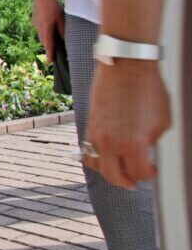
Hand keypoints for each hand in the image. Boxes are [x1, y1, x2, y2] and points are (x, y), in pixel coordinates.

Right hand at [31, 0, 64, 61]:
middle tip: (53, 53)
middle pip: (44, 41)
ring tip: (53, 42)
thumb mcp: (61, 18)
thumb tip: (65, 39)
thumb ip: (62, 30)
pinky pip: (40, 30)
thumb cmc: (53, 6)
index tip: (50, 61)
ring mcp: (36, 25)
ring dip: (47, 39)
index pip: (48, 45)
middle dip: (49, 47)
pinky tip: (49, 29)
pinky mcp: (35, 20)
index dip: (50, 53)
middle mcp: (39, 29)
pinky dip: (45, 33)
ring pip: (42, 36)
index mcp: (46, 29)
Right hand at [85, 61, 169, 187]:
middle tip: (135, 182)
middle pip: (115, 177)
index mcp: (134, 144)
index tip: (153, 171)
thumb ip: (153, 141)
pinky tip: (105, 155)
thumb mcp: (162, 121)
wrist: (126, 67)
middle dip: (127, 182)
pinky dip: (95, 157)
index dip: (150, 175)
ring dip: (108, 172)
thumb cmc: (147, 89)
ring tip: (117, 170)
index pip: (140, 174)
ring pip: (96, 166)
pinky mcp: (90, 125)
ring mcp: (97, 134)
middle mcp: (112, 143)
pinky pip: (88, 150)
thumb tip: (147, 151)